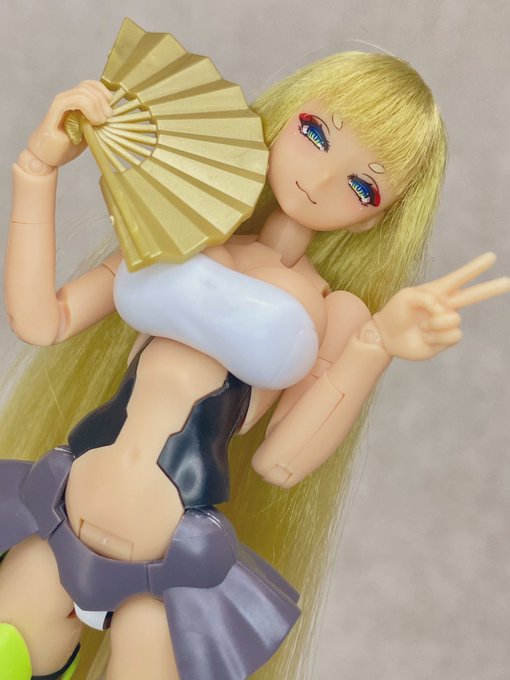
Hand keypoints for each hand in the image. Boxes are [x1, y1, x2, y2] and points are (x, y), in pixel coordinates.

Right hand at [28, 80, 112, 166]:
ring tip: (100, 122)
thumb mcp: (89, 132)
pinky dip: (89, 108)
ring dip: (97, 106)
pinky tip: (93, 121)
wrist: (47, 158)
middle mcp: (67, 98)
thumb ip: (97, 121)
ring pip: (83, 91)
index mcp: (76, 101)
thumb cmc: (66, 147)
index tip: (111, 110)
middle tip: (107, 119)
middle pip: (89, 86)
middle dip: (103, 101)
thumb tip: (112, 115)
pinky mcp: (56, 109)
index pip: (91, 85)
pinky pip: (74, 99)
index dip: (104, 92)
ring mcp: (61, 102)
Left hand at [372, 253, 509, 359]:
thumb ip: (427, 297)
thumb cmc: (395, 312)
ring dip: (435, 323)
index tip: (491, 257)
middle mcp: (445, 306)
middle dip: (491, 288)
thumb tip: (445, 311)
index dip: (475, 268)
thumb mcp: (407, 296)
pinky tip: (425, 336)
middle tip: (508, 281)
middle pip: (473, 295)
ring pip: (455, 320)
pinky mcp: (446, 340)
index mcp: (437, 291)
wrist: (385, 336)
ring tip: (420, 325)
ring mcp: (446, 323)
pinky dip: (436, 336)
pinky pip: (453, 335)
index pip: (459, 278)